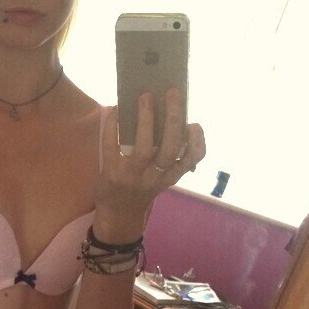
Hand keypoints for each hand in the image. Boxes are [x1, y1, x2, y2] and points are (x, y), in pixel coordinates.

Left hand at [97, 88, 205, 222]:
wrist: (118, 215)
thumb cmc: (142, 189)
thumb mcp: (161, 179)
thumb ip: (170, 156)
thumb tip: (171, 117)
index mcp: (170, 176)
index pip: (191, 159)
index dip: (197, 141)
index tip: (194, 124)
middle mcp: (155, 177)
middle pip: (170, 148)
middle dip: (173, 118)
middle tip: (172, 92)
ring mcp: (133, 176)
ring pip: (144, 148)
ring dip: (146, 120)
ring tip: (146, 97)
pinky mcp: (112, 173)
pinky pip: (112, 146)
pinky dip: (114, 126)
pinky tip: (117, 110)